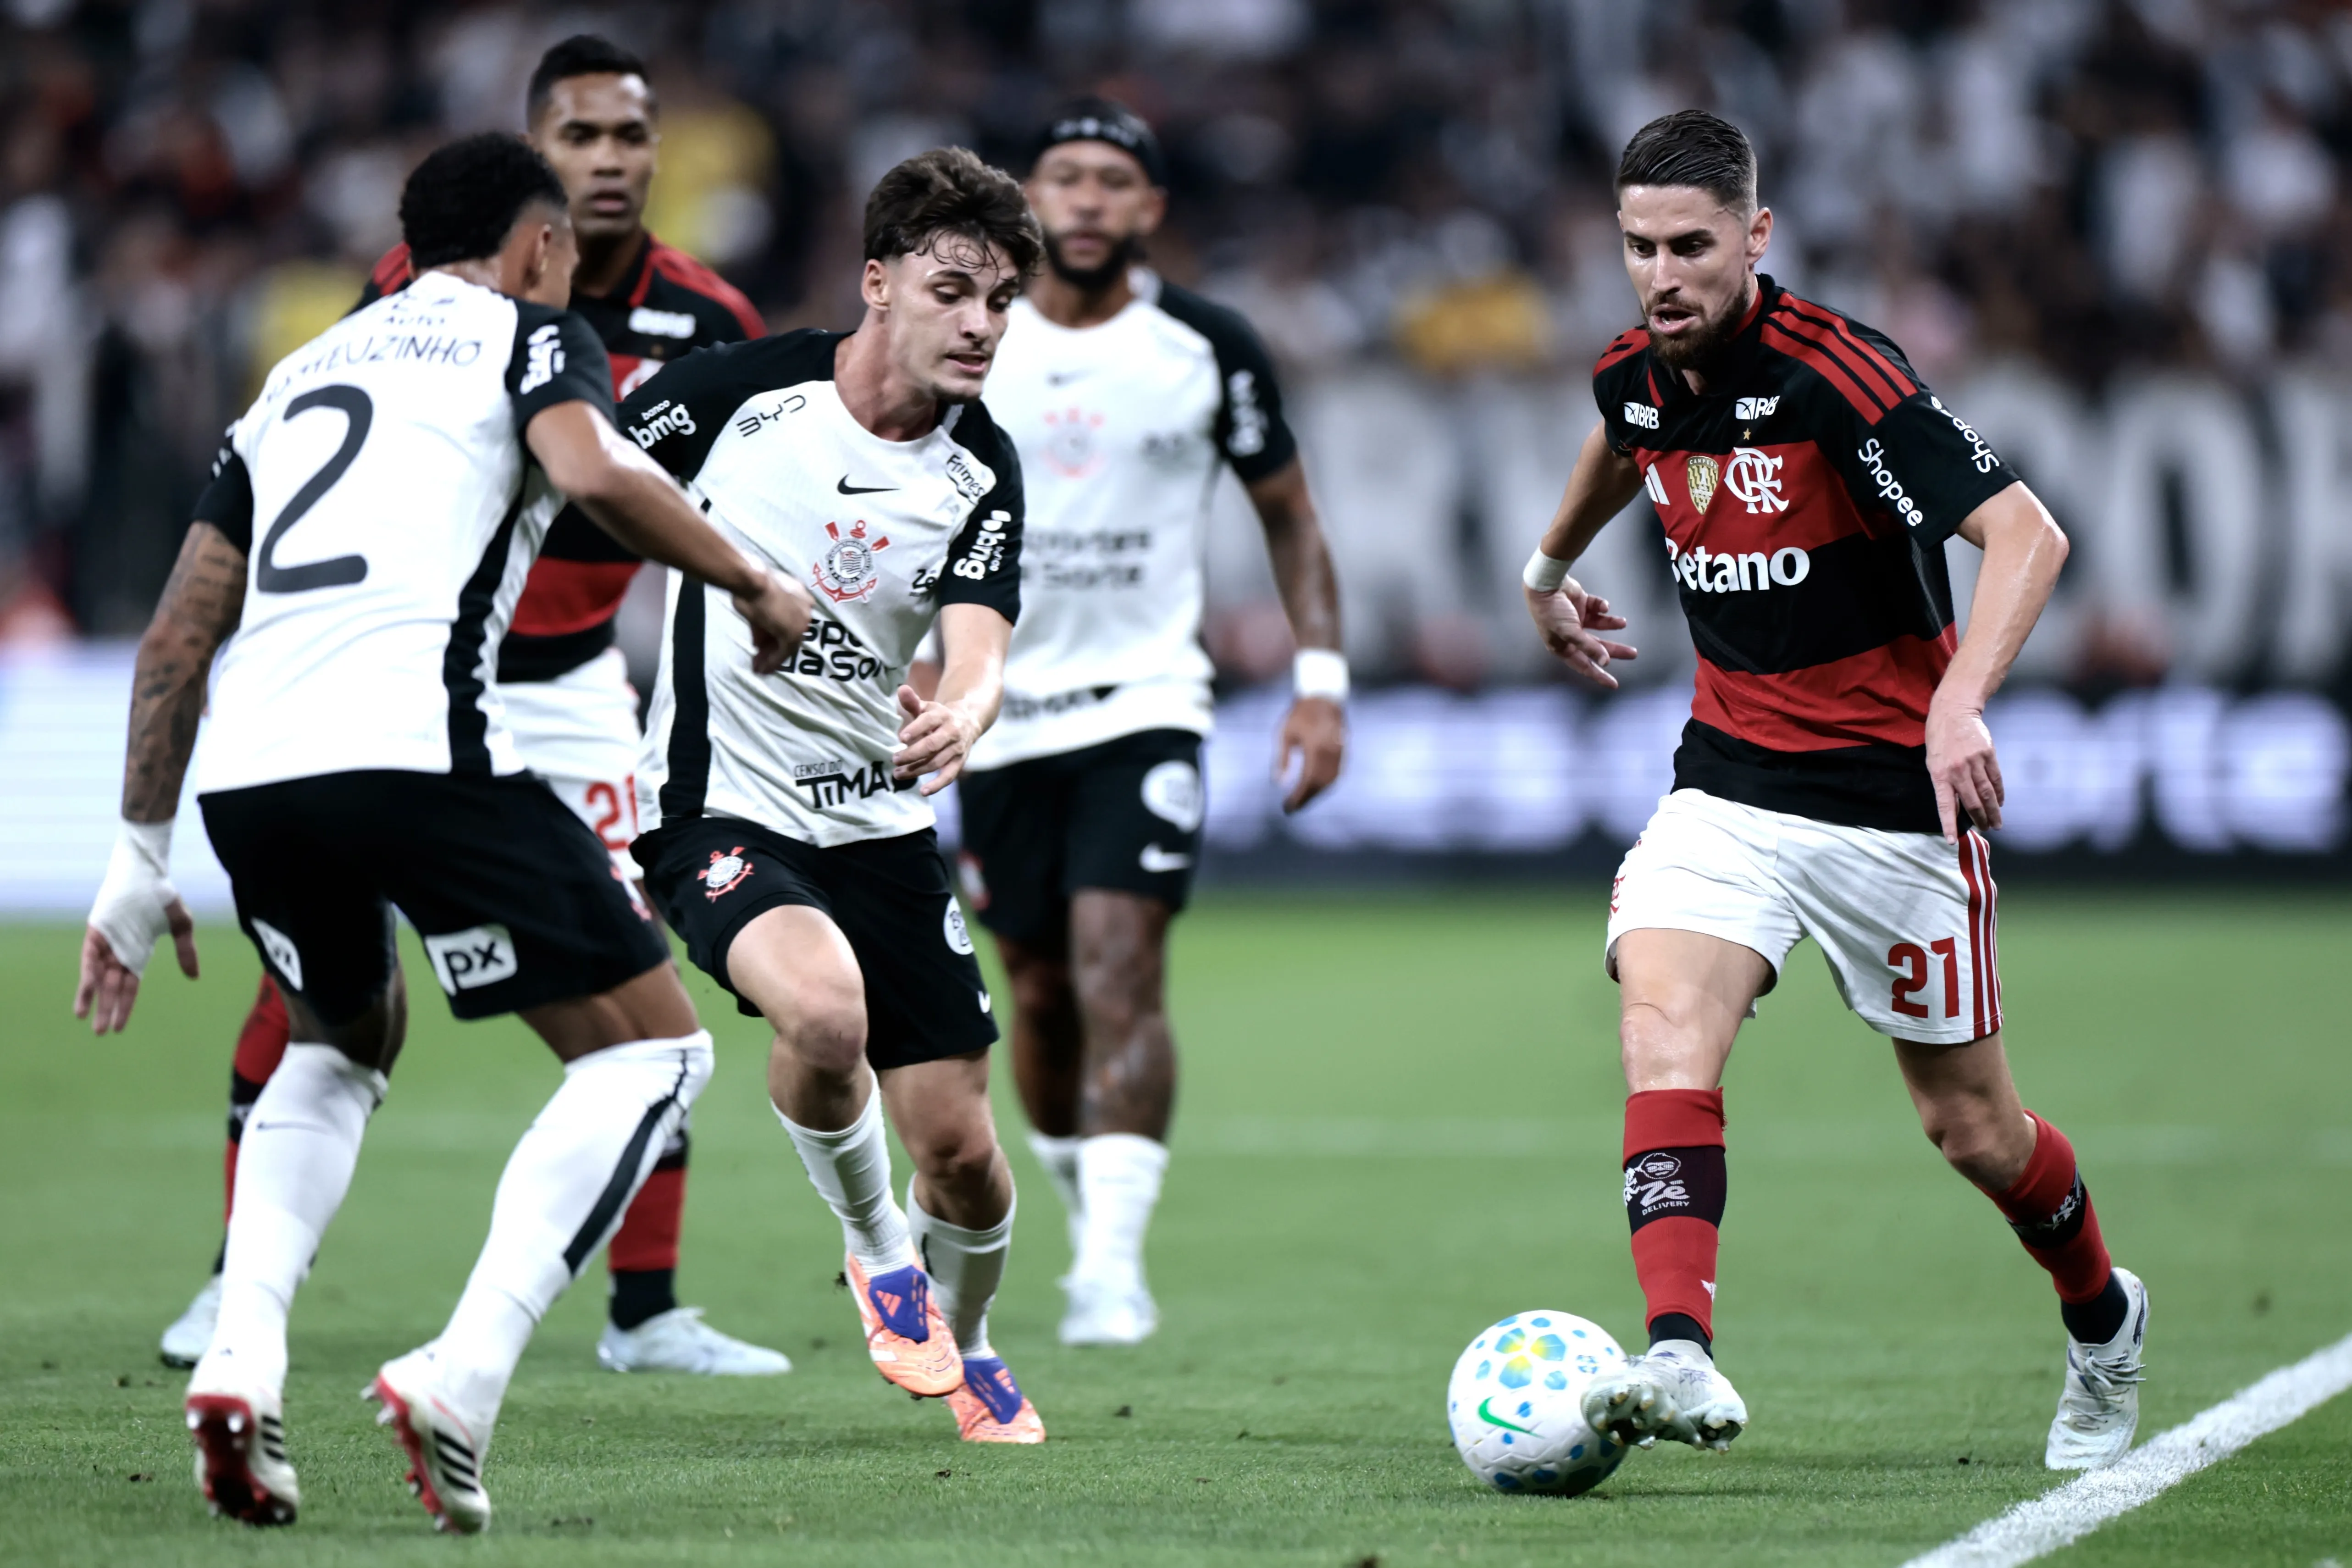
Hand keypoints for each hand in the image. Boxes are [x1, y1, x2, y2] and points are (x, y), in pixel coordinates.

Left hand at [73, 901, 196, 1034]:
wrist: (147, 872)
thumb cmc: (164, 896)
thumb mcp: (181, 926)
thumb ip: (185, 951)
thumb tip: (194, 977)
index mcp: (137, 953)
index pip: (129, 986)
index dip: (124, 1006)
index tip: (119, 1028)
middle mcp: (119, 952)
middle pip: (112, 987)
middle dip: (107, 1009)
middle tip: (102, 1032)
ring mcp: (106, 943)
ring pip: (97, 976)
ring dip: (92, 997)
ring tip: (86, 1018)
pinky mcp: (96, 933)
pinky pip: (90, 959)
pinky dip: (88, 976)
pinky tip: (86, 992)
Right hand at [734, 567, 814, 674]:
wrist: (751, 580)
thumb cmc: (749, 584)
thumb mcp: (757, 605)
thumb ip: (762, 623)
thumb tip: (759, 642)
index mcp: (799, 594)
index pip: (789, 620)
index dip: (774, 634)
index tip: (762, 644)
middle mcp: (805, 608)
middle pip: (788, 634)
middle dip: (772, 649)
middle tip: (760, 659)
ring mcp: (801, 621)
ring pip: (787, 645)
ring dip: (772, 659)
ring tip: (759, 669)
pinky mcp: (792, 633)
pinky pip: (783, 652)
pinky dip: (773, 662)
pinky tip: (762, 670)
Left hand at [893, 684, 981, 794]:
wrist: (967, 722)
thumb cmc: (938, 717)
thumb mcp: (926, 707)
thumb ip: (912, 701)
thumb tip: (901, 689)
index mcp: (942, 715)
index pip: (929, 721)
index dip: (916, 729)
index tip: (901, 738)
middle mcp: (952, 731)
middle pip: (932, 745)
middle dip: (912, 753)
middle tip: (894, 759)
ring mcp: (956, 748)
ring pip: (936, 762)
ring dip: (916, 769)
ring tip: (897, 774)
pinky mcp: (959, 762)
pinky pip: (949, 776)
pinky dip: (937, 785)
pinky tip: (923, 791)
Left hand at [1275, 695, 1344, 813]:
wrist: (1323, 697)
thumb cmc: (1300, 714)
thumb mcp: (1285, 734)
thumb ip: (1282, 759)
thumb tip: (1279, 783)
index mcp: (1315, 748)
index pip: (1307, 780)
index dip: (1298, 796)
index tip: (1287, 807)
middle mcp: (1330, 752)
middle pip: (1320, 785)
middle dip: (1306, 799)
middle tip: (1293, 809)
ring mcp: (1339, 752)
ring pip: (1330, 781)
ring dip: (1317, 794)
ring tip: (1303, 801)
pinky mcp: (1343, 751)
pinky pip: (1337, 773)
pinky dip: (1326, 785)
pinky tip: (1316, 789)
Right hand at [1525, 579, 1636, 688]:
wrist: (1545, 585)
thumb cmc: (1552, 612)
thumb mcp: (1570, 632)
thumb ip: (1589, 646)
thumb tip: (1605, 662)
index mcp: (1563, 647)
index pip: (1585, 665)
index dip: (1599, 675)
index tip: (1614, 684)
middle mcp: (1571, 635)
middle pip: (1597, 646)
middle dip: (1614, 649)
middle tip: (1633, 653)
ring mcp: (1576, 618)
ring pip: (1599, 626)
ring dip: (1612, 625)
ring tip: (1623, 622)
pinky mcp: (1581, 603)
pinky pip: (1596, 607)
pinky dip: (1601, 607)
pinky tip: (1604, 606)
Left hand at [1926, 694, 2002, 842]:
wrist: (1953, 713)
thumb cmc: (1939, 740)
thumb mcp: (1933, 763)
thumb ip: (1944, 784)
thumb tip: (1956, 807)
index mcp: (1940, 775)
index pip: (1945, 806)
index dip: (1949, 825)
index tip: (1953, 841)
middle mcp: (1958, 771)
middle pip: (1972, 803)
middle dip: (1980, 820)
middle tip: (1986, 830)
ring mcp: (1975, 762)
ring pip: (1987, 794)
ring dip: (1993, 811)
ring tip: (1996, 823)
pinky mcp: (1988, 754)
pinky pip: (1996, 779)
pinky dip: (1999, 793)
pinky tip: (2000, 803)